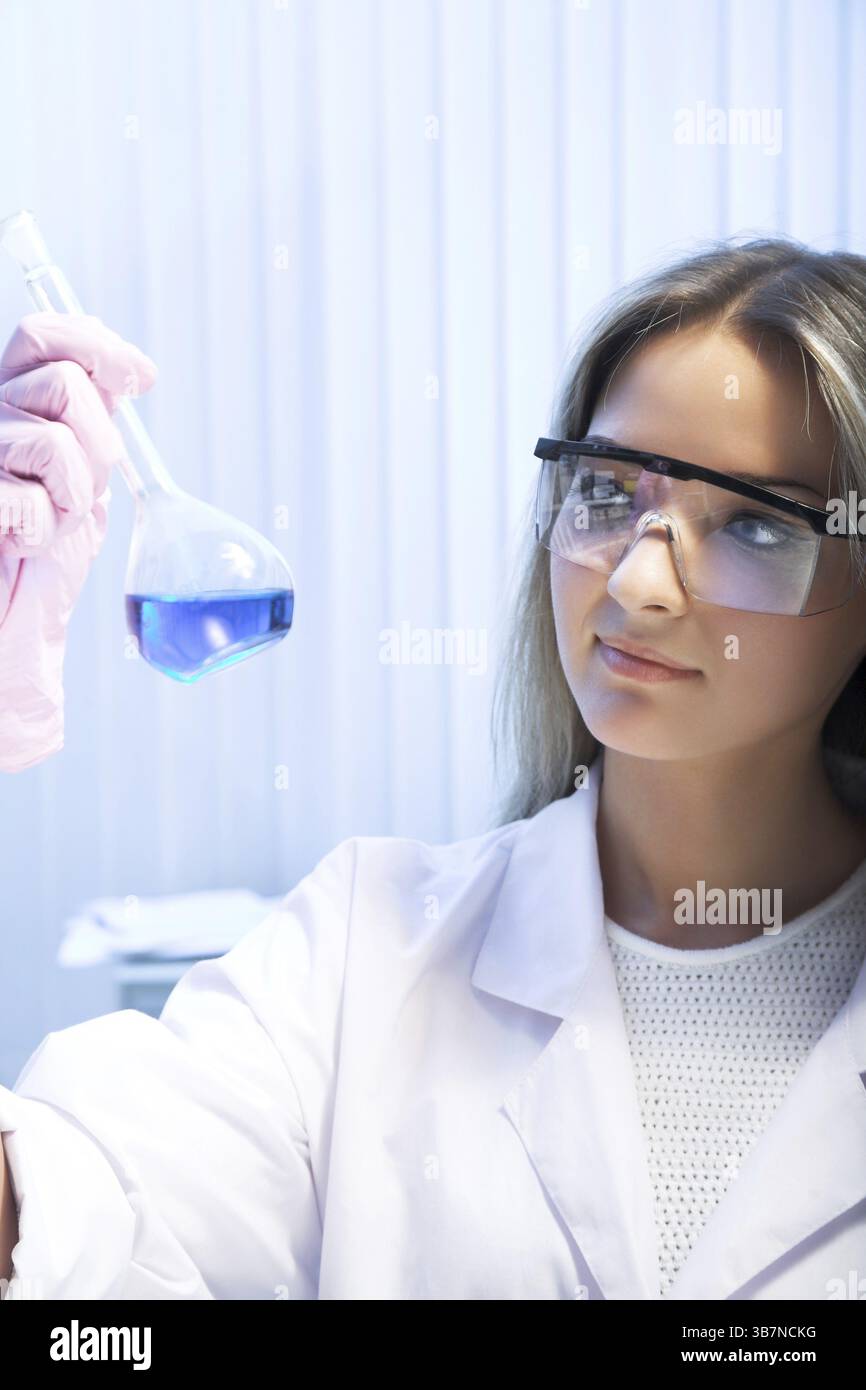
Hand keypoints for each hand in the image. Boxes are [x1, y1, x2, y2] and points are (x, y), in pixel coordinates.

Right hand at [0, 312, 156, 772]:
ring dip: (72, 495)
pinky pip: (31, 500)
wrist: (9, 633)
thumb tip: (128, 370)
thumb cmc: (39, 565)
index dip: (98, 345)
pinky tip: (21, 546)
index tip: (142, 378)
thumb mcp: (80, 482)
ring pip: (55, 442)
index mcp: (10, 406)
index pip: (43, 337)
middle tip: (77, 493)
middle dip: (98, 444)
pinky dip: (44, 533)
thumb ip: (91, 424)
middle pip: (63, 383)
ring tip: (47, 525)